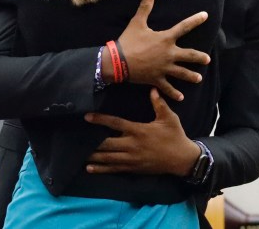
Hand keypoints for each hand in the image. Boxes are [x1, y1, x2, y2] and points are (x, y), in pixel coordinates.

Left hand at [84, 88, 200, 176]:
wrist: (182, 159)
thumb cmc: (175, 136)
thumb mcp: (169, 118)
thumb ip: (159, 104)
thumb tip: (153, 89)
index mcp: (139, 131)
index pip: (115, 124)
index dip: (100, 120)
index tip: (87, 116)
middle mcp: (132, 145)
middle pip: (106, 144)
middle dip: (91, 142)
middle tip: (76, 138)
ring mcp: (131, 158)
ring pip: (107, 158)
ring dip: (93, 156)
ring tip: (78, 154)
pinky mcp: (133, 168)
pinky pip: (114, 169)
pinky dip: (101, 169)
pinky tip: (89, 168)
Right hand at [110, 0, 209, 100]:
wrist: (117, 62)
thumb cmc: (128, 41)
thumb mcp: (137, 22)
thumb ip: (145, 6)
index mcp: (166, 39)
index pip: (184, 27)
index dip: (196, 20)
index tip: (206, 16)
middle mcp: (169, 54)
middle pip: (189, 56)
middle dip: (199, 57)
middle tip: (207, 59)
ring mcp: (164, 68)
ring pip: (182, 73)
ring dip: (191, 76)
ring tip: (199, 78)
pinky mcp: (157, 79)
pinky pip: (168, 88)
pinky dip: (174, 93)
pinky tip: (181, 97)